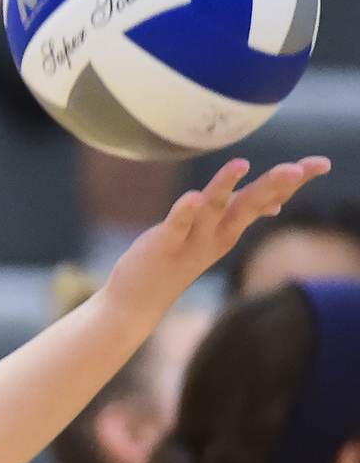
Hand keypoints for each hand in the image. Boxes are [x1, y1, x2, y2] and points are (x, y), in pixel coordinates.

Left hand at [105, 157, 332, 316]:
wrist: (140, 300)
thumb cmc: (178, 258)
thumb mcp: (216, 235)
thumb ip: (242, 215)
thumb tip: (275, 202)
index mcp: (231, 228)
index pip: (267, 198)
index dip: (293, 181)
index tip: (322, 163)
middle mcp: (218, 234)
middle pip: (249, 205)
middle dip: (274, 186)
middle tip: (299, 169)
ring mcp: (192, 241)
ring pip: (213, 210)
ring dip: (226, 187)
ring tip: (242, 163)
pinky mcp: (164, 245)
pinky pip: (176, 226)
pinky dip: (183, 211)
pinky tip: (191, 196)